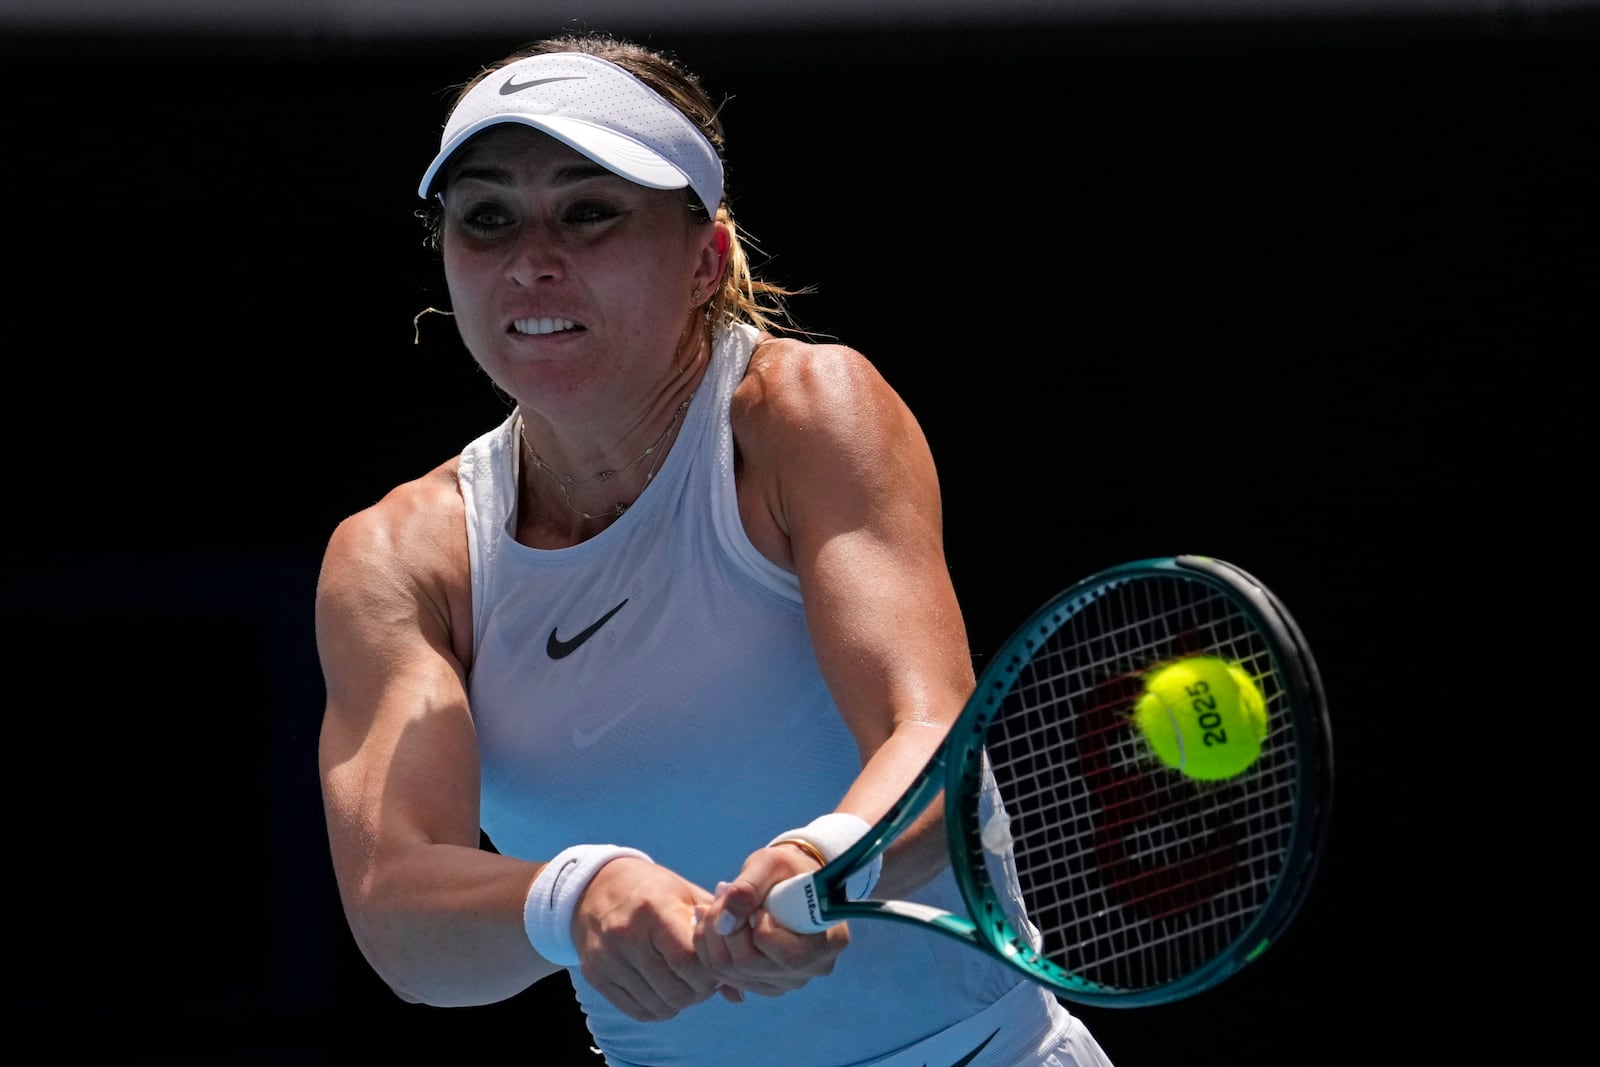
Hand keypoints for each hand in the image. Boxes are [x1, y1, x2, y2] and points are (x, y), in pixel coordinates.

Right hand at [571, 856, 724, 1020]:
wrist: (596, 885)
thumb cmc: (653, 890)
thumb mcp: (687, 896)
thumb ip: (716, 936)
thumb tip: (738, 994)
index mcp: (654, 908)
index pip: (688, 959)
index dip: (710, 970)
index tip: (717, 964)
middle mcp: (626, 934)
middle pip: (676, 989)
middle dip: (699, 990)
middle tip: (704, 977)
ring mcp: (607, 957)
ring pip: (659, 1005)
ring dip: (680, 1000)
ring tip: (684, 980)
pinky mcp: (595, 974)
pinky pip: (638, 1010)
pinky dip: (658, 1007)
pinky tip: (664, 987)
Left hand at [692, 843, 849, 999]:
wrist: (790, 881)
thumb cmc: (787, 869)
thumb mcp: (770, 863)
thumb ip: (748, 887)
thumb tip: (724, 921)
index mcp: (830, 941)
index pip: (788, 955)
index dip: (758, 928)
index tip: (755, 902)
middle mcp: (813, 968)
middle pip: (752, 965)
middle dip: (727, 929)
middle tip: (721, 895)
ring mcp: (788, 981)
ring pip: (734, 974)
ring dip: (714, 938)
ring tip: (715, 905)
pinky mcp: (766, 984)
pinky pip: (727, 977)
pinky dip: (713, 950)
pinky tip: (716, 923)